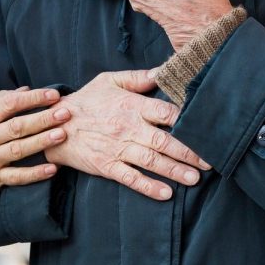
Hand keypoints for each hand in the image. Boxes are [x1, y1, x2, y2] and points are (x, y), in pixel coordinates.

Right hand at [0, 87, 70, 195]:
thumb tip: (25, 90)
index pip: (10, 104)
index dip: (33, 98)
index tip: (53, 94)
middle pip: (18, 126)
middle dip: (44, 118)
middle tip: (65, 112)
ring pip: (20, 150)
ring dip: (42, 142)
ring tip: (62, 135)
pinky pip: (16, 177)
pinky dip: (34, 174)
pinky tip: (52, 169)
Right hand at [45, 70, 210, 199]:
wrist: (55, 124)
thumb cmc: (85, 101)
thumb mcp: (108, 81)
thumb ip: (138, 77)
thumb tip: (163, 70)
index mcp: (131, 105)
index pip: (165, 112)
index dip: (186, 120)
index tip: (205, 127)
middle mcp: (127, 128)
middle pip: (164, 140)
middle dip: (189, 152)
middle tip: (210, 161)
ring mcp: (117, 148)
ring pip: (152, 160)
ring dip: (175, 170)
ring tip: (195, 178)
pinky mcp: (107, 165)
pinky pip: (131, 178)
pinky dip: (148, 186)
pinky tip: (165, 193)